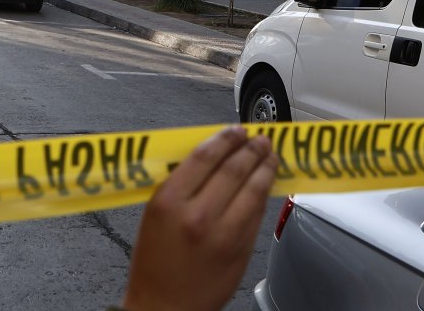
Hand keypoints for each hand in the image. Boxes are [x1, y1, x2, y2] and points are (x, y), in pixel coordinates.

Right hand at [123, 126, 277, 310]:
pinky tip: (266, 183)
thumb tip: (210, 158)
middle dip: (250, 149)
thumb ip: (179, 186)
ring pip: (252, 190)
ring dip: (265, 167)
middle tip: (259, 138)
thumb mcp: (153, 215)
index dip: (224, 139)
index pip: (204, 157)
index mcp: (169, 201)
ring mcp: (223, 233)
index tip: (234, 131)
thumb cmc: (153, 262)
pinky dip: (263, 194)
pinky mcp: (241, 249)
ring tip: (270, 155)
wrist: (164, 306)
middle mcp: (197, 215)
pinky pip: (257, 214)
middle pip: (233, 169)